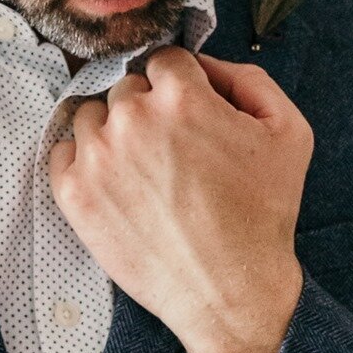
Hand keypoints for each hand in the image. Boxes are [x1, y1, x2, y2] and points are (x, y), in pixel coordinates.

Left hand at [46, 47, 311, 352]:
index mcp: (182, 96)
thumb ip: (248, 79)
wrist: (229, 290)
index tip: (189, 115)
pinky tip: (114, 184)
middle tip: (172, 152)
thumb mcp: (289, 132)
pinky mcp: (73, 193)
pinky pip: (63, 151)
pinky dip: (83, 162)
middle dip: (148, 110)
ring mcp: (97, 156)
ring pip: (91, 115)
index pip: (165, 62)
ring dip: (113, 132)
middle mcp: (133, 118)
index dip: (181, 86)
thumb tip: (205, 64)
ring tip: (143, 171)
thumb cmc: (262, 215)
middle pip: (127, 87)